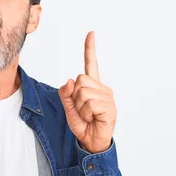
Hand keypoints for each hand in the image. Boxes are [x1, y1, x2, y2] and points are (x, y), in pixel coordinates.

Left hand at [58, 31, 115, 153]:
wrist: (91, 141)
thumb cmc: (83, 124)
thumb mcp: (69, 107)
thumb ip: (66, 93)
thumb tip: (69, 80)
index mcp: (92, 86)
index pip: (91, 64)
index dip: (90, 49)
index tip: (90, 34)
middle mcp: (102, 88)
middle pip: (80, 79)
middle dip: (75, 96)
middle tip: (83, 110)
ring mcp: (107, 97)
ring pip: (83, 91)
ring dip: (80, 107)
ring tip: (88, 115)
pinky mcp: (109, 107)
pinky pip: (89, 103)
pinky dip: (86, 113)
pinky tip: (93, 118)